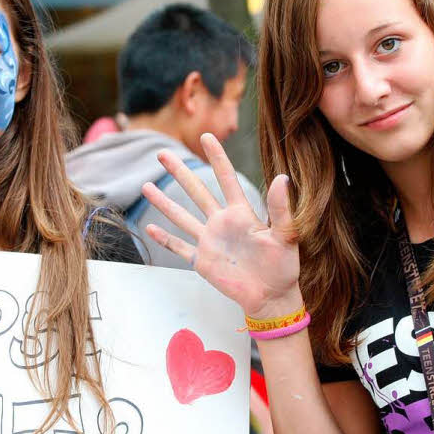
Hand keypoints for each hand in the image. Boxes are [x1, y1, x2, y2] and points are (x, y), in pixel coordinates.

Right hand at [142, 133, 301, 317]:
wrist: (272, 297)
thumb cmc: (284, 267)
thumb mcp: (286, 236)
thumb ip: (281, 208)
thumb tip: (283, 177)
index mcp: (242, 213)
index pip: (226, 179)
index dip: (217, 158)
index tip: (206, 137)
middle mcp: (222, 222)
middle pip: (196, 191)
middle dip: (179, 172)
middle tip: (163, 153)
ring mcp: (210, 241)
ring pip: (181, 216)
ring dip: (164, 202)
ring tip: (147, 185)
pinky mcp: (203, 261)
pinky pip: (180, 248)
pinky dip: (165, 239)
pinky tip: (149, 229)